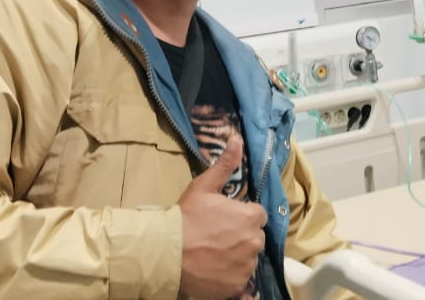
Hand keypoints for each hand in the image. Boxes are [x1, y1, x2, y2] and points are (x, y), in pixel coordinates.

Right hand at [178, 134, 267, 297]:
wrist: (168, 253)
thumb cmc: (186, 218)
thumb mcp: (204, 187)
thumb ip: (225, 164)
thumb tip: (237, 138)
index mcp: (250, 217)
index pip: (257, 214)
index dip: (242, 215)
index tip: (225, 218)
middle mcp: (254, 242)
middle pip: (254, 236)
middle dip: (241, 235)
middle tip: (217, 236)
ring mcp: (246, 266)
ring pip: (248, 257)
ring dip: (237, 255)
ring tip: (213, 253)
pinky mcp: (237, 285)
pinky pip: (239, 278)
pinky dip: (230, 274)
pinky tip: (213, 268)